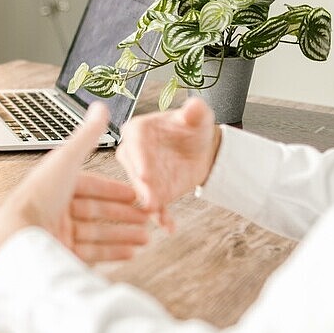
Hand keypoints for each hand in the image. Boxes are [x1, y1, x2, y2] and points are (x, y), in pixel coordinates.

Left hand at [0, 103, 150, 263]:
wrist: (20, 235)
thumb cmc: (40, 195)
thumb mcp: (67, 159)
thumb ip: (87, 135)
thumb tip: (100, 107)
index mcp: (56, 184)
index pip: (91, 186)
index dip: (115, 190)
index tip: (136, 195)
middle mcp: (56, 208)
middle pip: (96, 211)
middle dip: (124, 215)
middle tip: (147, 218)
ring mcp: (58, 232)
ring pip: (98, 233)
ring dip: (124, 234)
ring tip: (146, 238)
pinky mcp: (61, 253)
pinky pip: (92, 253)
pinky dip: (113, 252)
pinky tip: (131, 253)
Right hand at [115, 96, 220, 231]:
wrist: (200, 149)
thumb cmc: (193, 128)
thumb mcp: (198, 117)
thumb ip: (195, 112)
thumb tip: (194, 106)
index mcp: (137, 130)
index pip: (134, 143)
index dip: (140, 159)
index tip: (145, 174)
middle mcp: (133, 153)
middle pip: (134, 171)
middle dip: (142, 187)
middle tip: (149, 200)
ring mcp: (140, 175)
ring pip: (142, 191)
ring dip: (149, 204)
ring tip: (158, 214)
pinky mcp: (152, 192)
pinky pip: (155, 205)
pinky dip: (161, 216)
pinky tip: (169, 226)